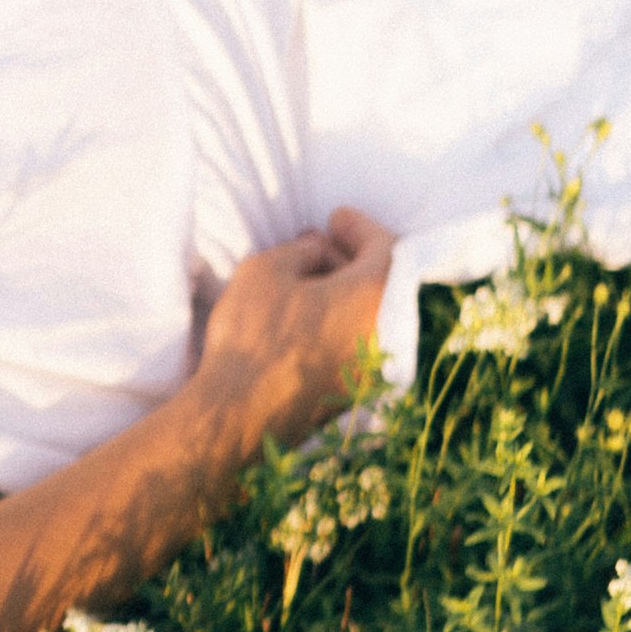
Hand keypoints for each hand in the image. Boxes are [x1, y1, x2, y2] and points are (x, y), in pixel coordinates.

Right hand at [182, 208, 394, 459]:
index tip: (336, 215)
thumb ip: (300, 250)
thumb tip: (318, 252)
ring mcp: (377, 364)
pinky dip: (343, 318)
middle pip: (381, 278)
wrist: (241, 416)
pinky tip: (311, 313)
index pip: (384, 245)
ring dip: (345, 288)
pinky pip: (360, 339)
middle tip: (320, 242)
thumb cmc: (252, 337)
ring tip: (309, 277)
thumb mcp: (265, 270)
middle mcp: (389, 329)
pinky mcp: (359, 389)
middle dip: (350, 256)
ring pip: (370, 311)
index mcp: (375, 293)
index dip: (359, 226)